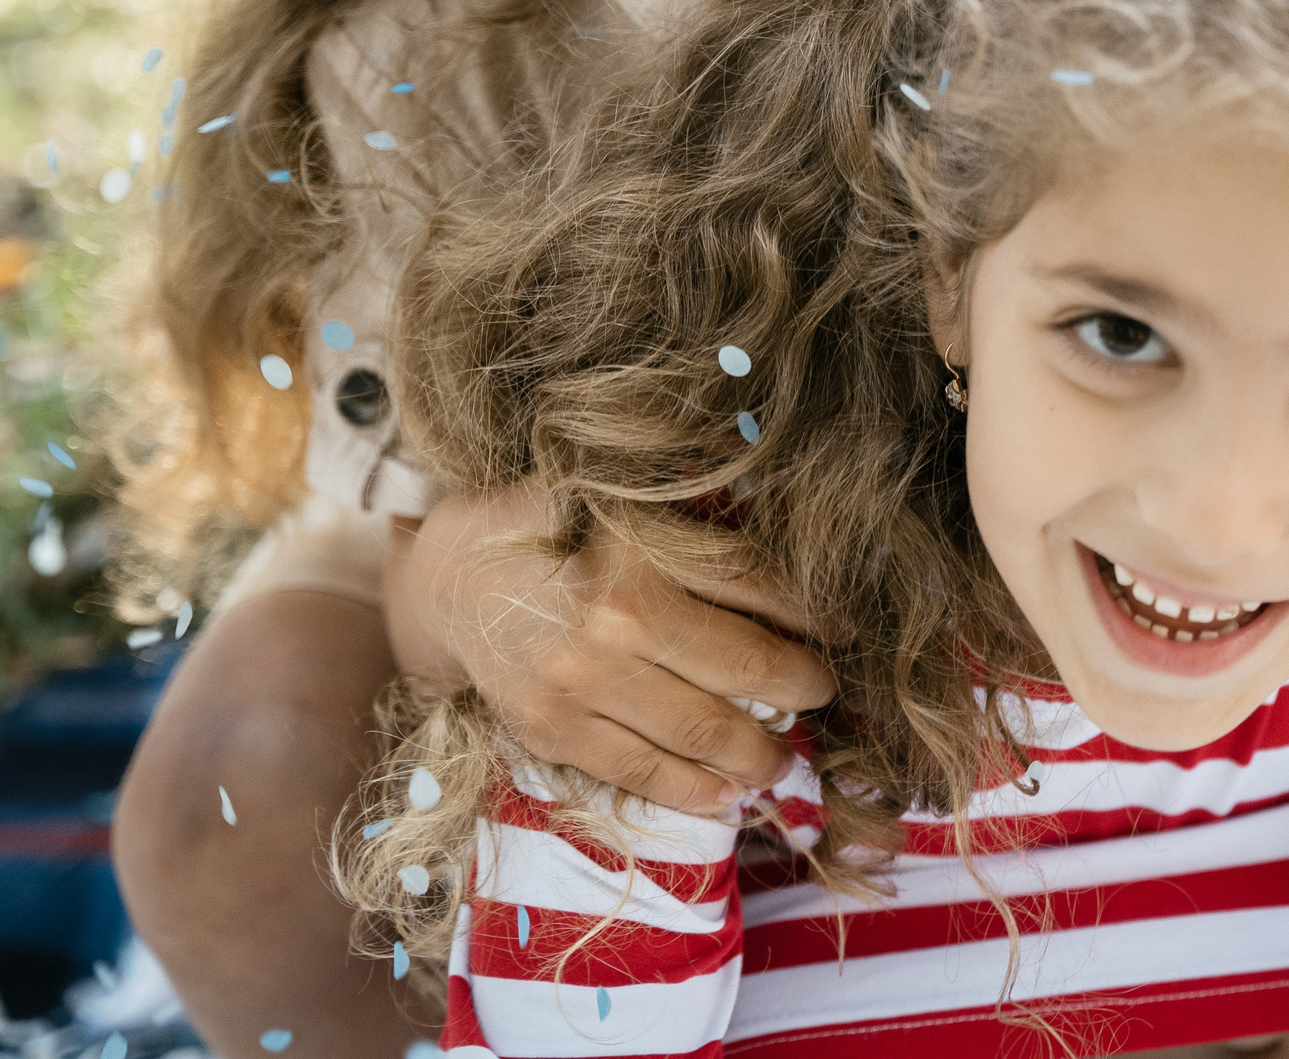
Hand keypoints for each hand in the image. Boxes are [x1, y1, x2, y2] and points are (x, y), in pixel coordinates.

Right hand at [383, 484, 834, 816]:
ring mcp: (582, 681)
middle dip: (801, 685)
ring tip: (786, 758)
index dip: (811, 612)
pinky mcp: (553, 729)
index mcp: (635, 546)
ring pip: (702, 729)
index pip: (754, 585)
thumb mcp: (611, 492)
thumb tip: (773, 495)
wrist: (442, 581)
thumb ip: (686, 507)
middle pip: (743, 666)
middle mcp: (614, 617)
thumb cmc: (540, 525)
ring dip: (760, 751)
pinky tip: (728, 795)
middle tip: (825, 693)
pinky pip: (640, 769)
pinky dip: (693, 788)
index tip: (845, 631)